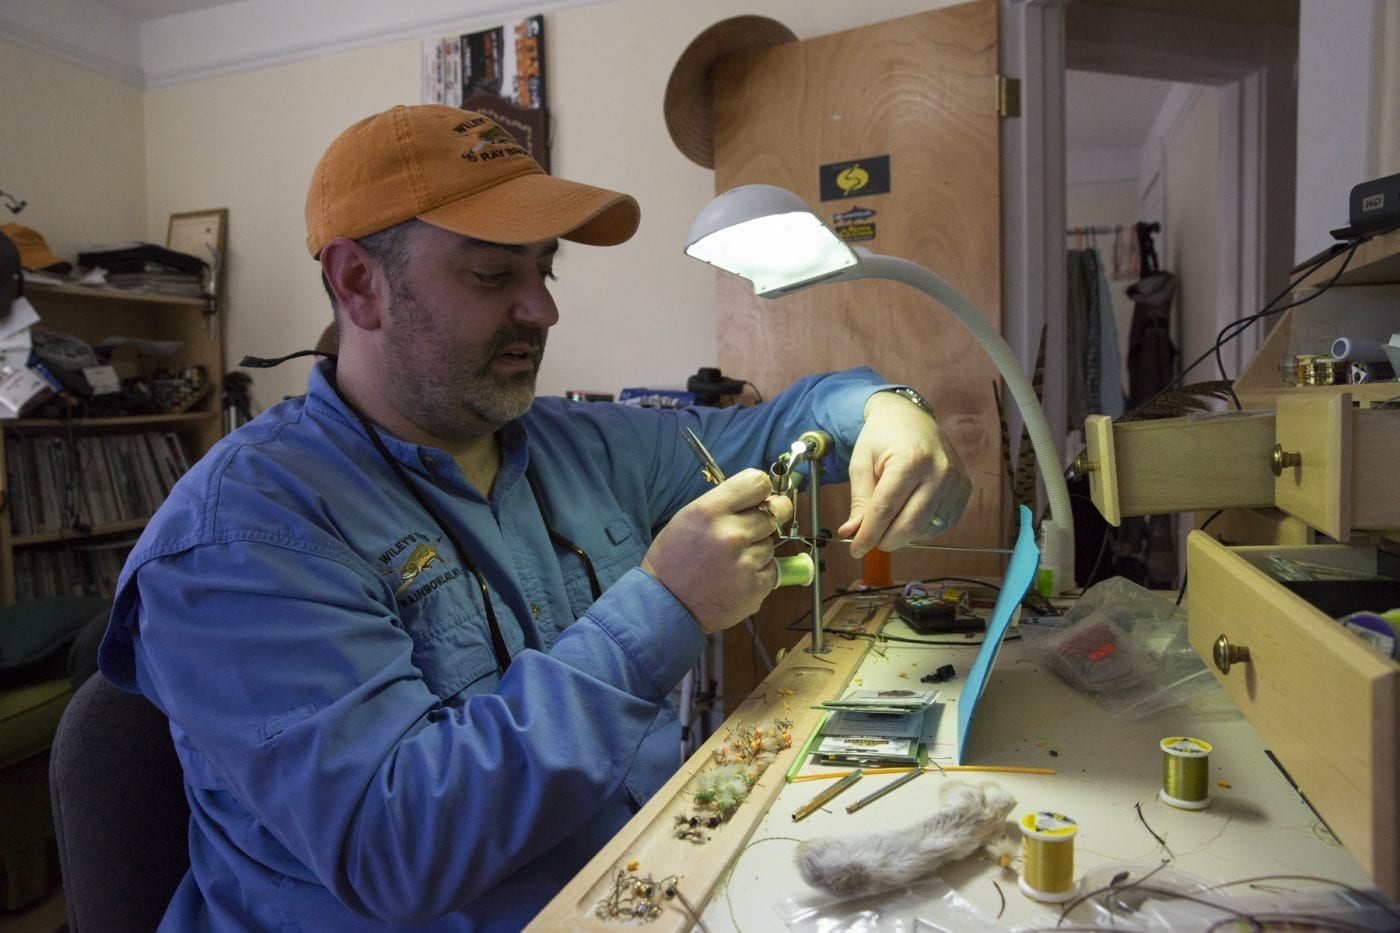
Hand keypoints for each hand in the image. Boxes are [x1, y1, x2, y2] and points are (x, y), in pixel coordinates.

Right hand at [642, 469, 794, 634]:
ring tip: (730, 562)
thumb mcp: (689, 518)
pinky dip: (758, 573)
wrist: (667, 605)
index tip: (760, 499)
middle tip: (744, 533)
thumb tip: (764, 498)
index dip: (762, 491)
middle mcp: (731, 534)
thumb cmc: (675, 560)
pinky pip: (772, 570)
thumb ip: (725, 504)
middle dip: (763, 522)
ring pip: (771, 544)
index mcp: (710, 511)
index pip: (758, 483)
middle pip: (773, 514)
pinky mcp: (756, 587)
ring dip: (757, 550)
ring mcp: (746, 563)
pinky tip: (735, 578)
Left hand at [838, 391, 970, 557]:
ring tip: (888, 517)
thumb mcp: (861, 464)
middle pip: (909, 526)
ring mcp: (955, 481)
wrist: (910, 416)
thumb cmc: (881, 437)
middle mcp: (939, 471)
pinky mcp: (963, 489)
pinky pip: (940, 525)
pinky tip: (908, 513)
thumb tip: (852, 534)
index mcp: (910, 460)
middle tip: (868, 540)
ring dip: (901, 534)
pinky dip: (920, 529)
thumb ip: (859, 501)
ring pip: (925, 529)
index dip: (869, 535)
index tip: (855, 550)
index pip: (886, 510)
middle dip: (884, 540)